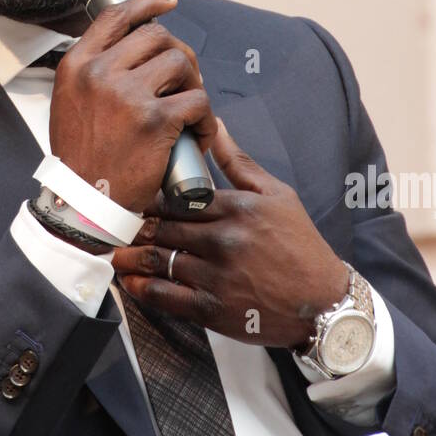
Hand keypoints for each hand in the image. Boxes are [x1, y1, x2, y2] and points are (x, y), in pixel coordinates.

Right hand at [48, 0, 216, 213]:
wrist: (83, 203)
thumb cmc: (82, 157)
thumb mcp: (70, 101)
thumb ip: (93, 72)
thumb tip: (131, 47)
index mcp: (77, 64)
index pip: (117, 16)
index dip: (148, 3)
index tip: (169, 4)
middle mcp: (99, 73)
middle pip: (156, 36)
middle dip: (179, 54)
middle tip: (184, 81)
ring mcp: (127, 94)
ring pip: (181, 63)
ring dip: (194, 84)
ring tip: (190, 109)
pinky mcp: (155, 120)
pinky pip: (197, 101)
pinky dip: (205, 119)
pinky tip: (198, 134)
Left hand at [111, 118, 348, 346]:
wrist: (323, 301)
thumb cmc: (300, 244)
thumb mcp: (277, 194)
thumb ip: (240, 163)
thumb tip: (217, 126)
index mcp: (236, 208)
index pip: (176, 198)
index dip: (148, 198)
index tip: (132, 196)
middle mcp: (223, 240)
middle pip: (161, 227)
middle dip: (133, 225)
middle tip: (112, 223)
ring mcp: (216, 276)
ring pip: (158, 260)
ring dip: (129, 256)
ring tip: (113, 251)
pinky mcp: (213, 309)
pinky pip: (165, 297)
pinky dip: (141, 290)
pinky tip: (129, 283)